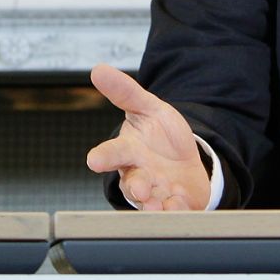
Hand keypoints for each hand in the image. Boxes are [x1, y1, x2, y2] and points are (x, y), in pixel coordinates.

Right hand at [85, 64, 210, 210]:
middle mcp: (139, 175)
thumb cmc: (160, 135)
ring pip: (151, 204)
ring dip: (155, 205)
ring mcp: (156, 193)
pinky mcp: (175, 205)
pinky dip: (178, 209)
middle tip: (141, 189)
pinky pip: (175, 211)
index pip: (111, 154)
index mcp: (128, 151)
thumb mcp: (148, 108)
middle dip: (136, 187)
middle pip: (132, 184)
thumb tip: (98, 69)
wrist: (185, 159)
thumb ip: (125, 92)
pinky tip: (181, 203)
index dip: (103, 157)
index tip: (94, 161)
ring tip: (160, 204)